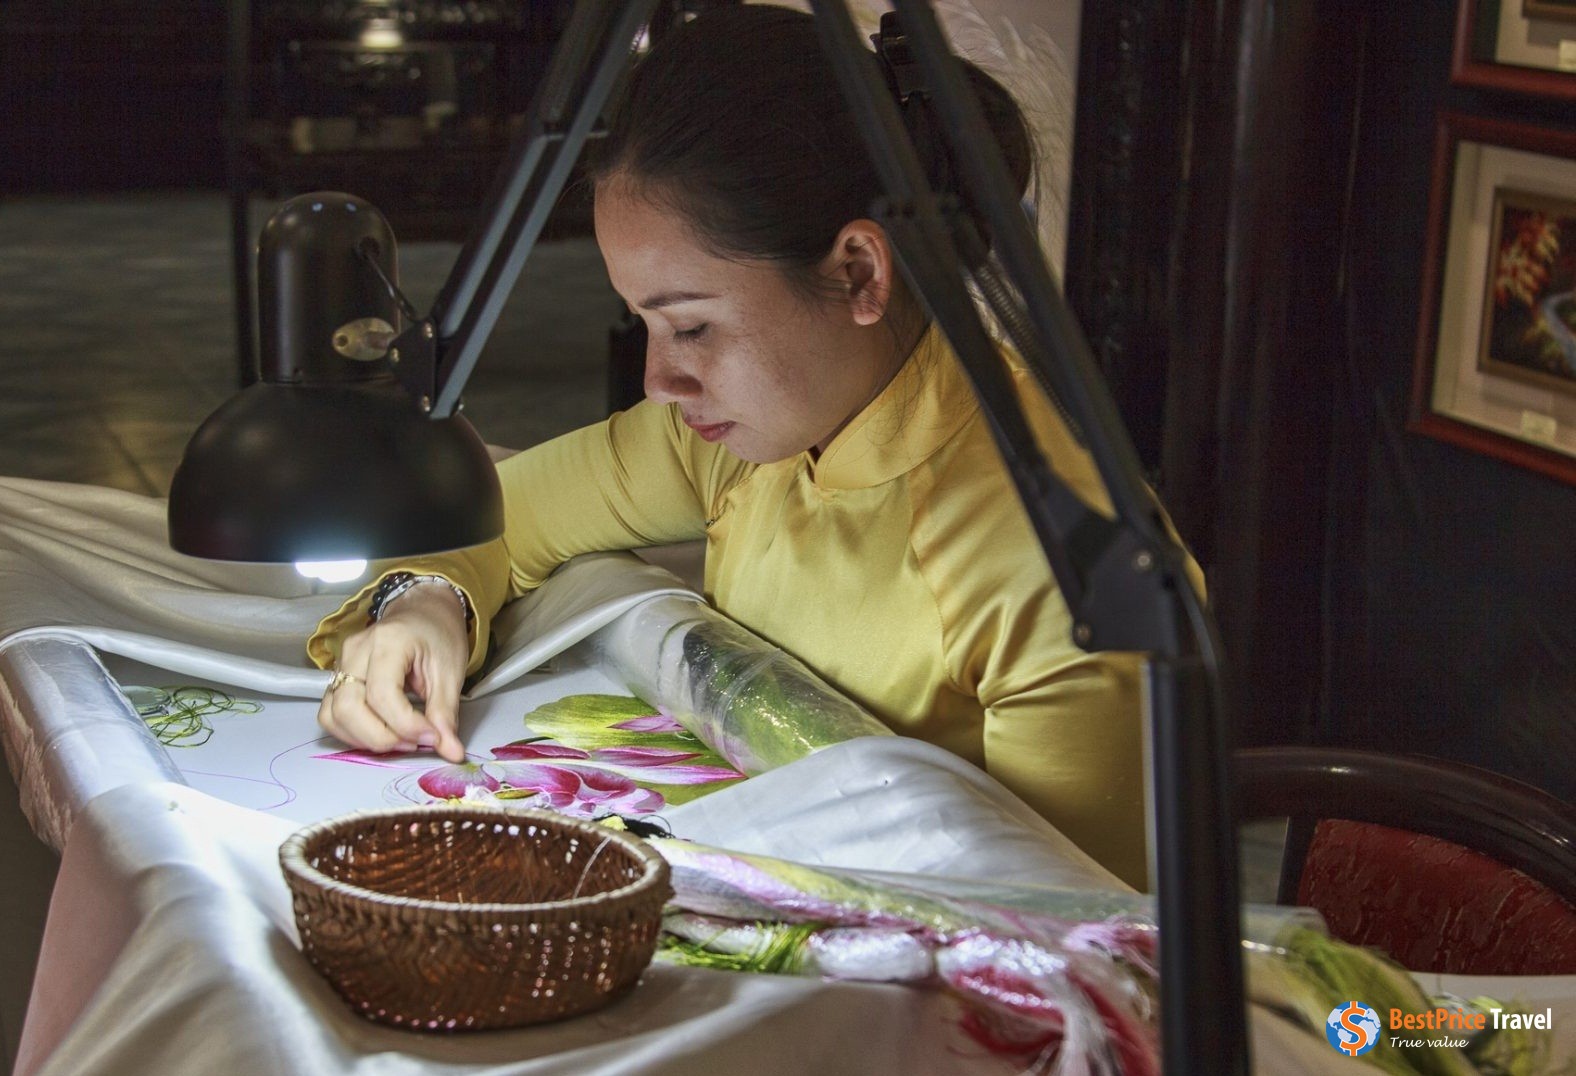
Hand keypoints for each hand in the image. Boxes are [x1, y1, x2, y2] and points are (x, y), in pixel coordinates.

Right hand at [317, 583, 469, 761]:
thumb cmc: (438, 636)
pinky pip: (331, 714)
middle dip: (382, 737)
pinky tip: (381, 734)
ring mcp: (341, 663)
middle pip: (348, 707)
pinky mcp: (337, 678)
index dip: (406, 725)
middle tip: (415, 743)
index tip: (432, 738)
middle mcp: (356, 651)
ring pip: (333, 715)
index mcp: (387, 641)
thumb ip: (446, 714)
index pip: (382, 694)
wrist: (424, 613)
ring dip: (364, 739)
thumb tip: (451, 752)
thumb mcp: (450, 672)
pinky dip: (352, 733)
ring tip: (400, 741)